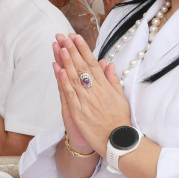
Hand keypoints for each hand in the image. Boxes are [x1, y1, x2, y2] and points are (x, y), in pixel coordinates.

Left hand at [53, 33, 130, 155]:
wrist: (118, 141)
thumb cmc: (120, 120)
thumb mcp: (120, 97)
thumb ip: (113, 80)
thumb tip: (108, 63)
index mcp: (106, 86)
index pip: (93, 63)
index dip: (84, 49)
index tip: (76, 37)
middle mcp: (96, 91)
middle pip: (82, 66)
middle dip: (72, 50)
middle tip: (63, 36)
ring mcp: (87, 101)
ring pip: (75, 77)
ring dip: (66, 61)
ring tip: (60, 46)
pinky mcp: (79, 112)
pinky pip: (70, 94)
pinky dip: (64, 81)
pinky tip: (58, 69)